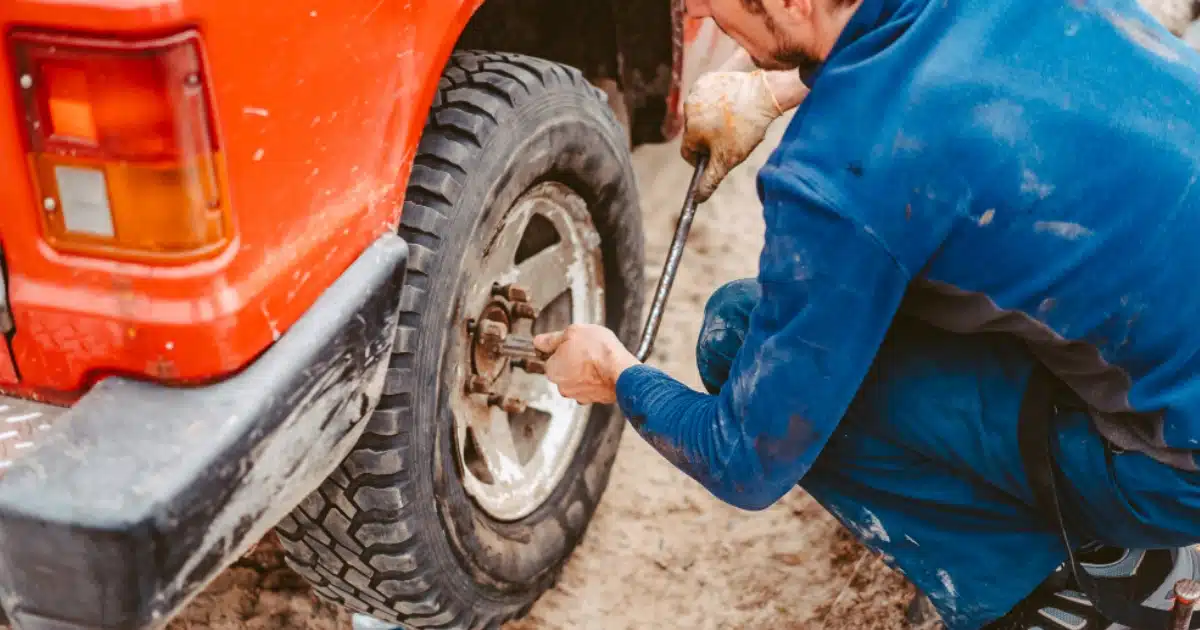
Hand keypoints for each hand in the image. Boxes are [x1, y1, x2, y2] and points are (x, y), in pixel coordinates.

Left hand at [534, 324, 639, 404]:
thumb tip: (538, 341)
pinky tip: (604, 370)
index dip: (561, 347)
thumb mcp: (573, 332)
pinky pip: (592, 387)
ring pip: (578, 379)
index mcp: (552, 370)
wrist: (622, 371)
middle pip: (564, 369)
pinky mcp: (594, 400)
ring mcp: (579, 396)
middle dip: (573, 360)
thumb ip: (552, 338)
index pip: (550, 357)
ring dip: (585, 371)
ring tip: (598, 360)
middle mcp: (562, 386)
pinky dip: (596, 380)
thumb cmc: (598, 351)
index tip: (572, 342)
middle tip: (587, 350)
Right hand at [682, 70, 786, 201]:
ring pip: (701, 114)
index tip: (717, 155)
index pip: (688, 151)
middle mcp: (688, 109)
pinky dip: (717, 101)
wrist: (765, 94)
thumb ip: (710, 179)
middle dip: (709, 137)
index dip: (702, 157)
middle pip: (695, 132)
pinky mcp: (708, 79)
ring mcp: (697, 91)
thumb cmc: (747, 128)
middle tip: (731, 136)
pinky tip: (733, 104)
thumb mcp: (728, 159)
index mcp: (690, 130)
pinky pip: (707, 97)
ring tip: (734, 119)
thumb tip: (696, 199)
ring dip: (712, 119)